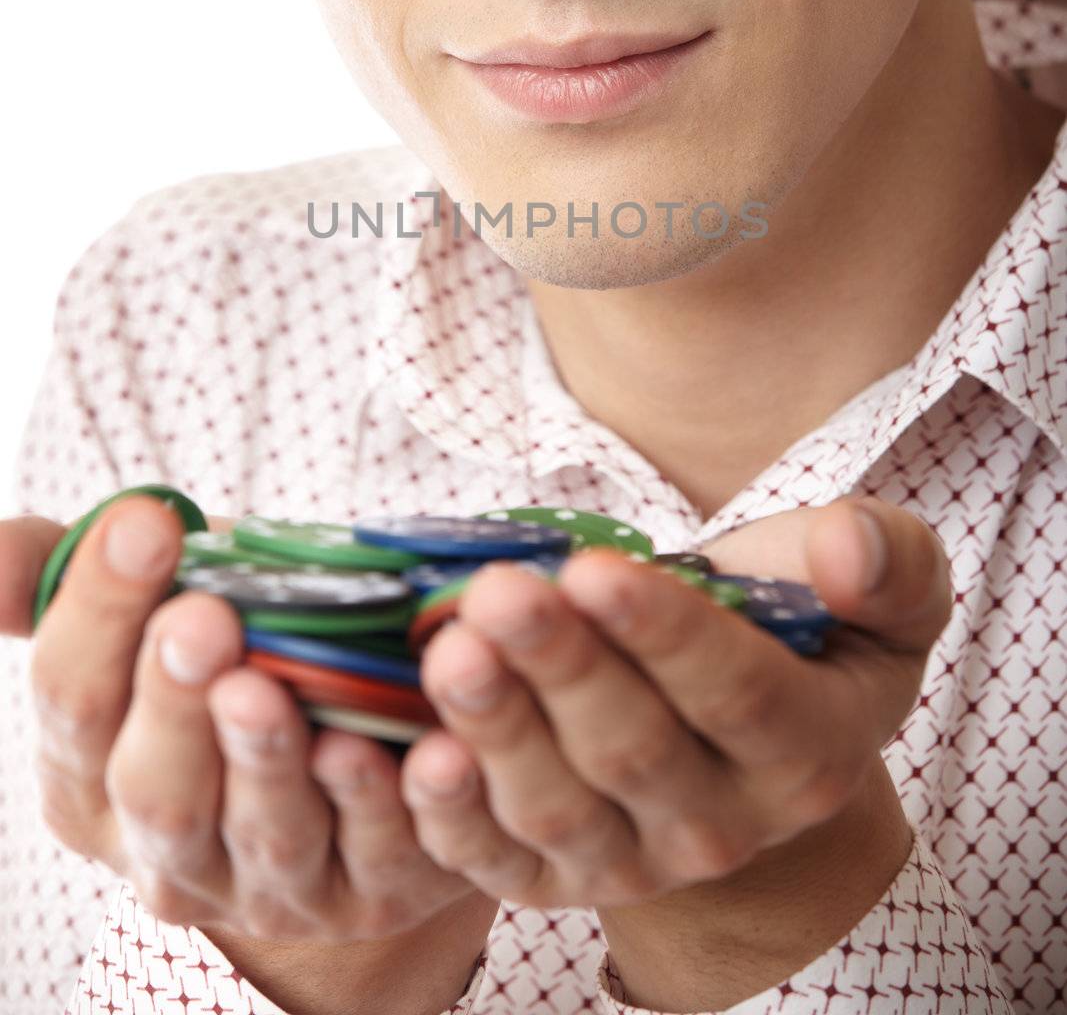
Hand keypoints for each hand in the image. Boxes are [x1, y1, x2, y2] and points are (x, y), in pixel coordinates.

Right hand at [2, 500, 483, 940]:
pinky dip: (384, 801)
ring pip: (264, 835)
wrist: (356, 734)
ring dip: (266, 762)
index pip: (74, 700)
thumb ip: (60, 578)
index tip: (146, 524)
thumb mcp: (144, 608)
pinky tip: (401, 744)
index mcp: (89, 781)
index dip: (103, 613)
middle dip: (174, 702)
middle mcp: (168, 852)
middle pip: (157, 789)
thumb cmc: (229, 649)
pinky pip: (378, 852)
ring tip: (272, 687)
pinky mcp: (366, 890)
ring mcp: (266, 885)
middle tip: (203, 617)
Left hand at [398, 498, 951, 911]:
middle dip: (560, 668)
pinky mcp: (552, 876)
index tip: (592, 569)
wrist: (739, 711)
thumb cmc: (804, 625)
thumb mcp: (880, 588)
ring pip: (557, 808)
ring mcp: (632, 860)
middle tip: (497, 592)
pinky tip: (409, 756)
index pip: (739, 694)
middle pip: (633, 750)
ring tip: (447, 649)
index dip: (664, 636)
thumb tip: (846, 549)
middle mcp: (723, 826)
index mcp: (808, 750)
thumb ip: (886, 561)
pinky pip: (493, 865)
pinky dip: (444, 819)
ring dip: (495, 729)